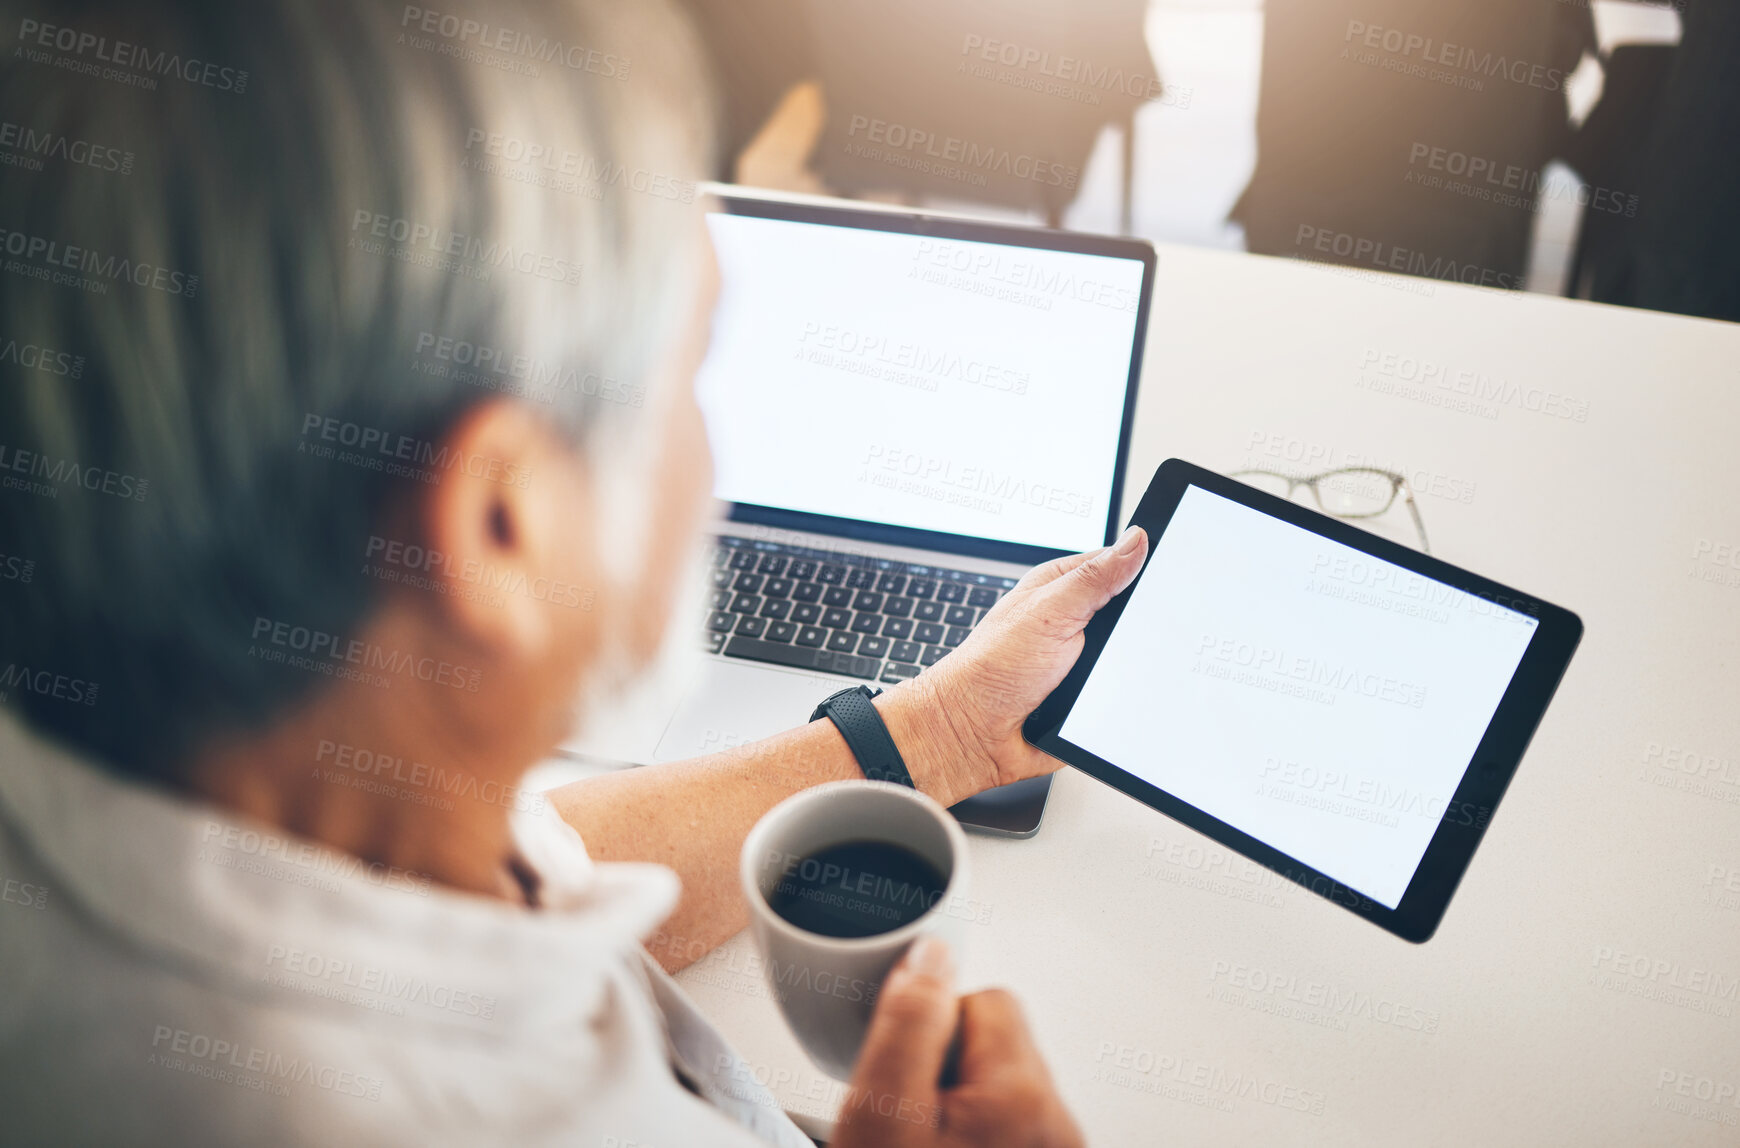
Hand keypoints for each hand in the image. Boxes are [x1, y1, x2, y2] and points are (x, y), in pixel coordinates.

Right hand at [831, 936, 1084, 1147]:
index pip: (988, 998)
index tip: (909, 1079)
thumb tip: (934, 951)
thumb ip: (909, 1023)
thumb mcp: (879, 1112)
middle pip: (999, 1036)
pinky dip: (975, 1127)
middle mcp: (1058, 1125)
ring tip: (923, 1143)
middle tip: (911, 1121)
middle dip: (948, 1063)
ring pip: (1002, 1077)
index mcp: (1026, 1098)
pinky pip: (1010, 1117)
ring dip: (959, 1098)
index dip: (933, 1030)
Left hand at [880, 526, 1147, 804]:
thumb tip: (1135, 540)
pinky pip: (1127, 691)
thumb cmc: (991, 670)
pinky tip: (1116, 698)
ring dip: (1133, 665)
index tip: (1175, 569)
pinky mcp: (1092, 695)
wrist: (975, 736)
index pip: (1118, 564)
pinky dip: (1127, 695)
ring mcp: (1086, 659)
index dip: (1145, 565)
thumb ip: (1093, 577)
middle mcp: (1075, 620)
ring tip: (1112, 672)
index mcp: (1062, 588)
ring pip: (1135, 655)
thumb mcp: (1047, 612)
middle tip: (1133, 632)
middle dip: (1142, 624)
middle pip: (1133, 613)